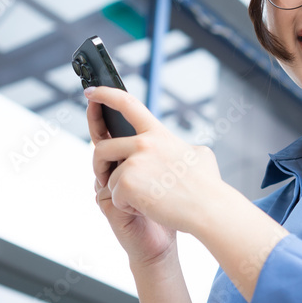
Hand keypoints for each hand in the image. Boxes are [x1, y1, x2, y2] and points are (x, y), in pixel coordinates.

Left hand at [85, 86, 223, 251]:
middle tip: (103, 179)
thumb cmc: (208, 187)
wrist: (209, 210)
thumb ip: (179, 148)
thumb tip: (179, 149)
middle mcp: (144, 143)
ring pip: (110, 178)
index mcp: (159, 133)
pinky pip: (115, 197)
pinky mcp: (127, 183)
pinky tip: (149, 209)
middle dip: (98, 166)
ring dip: (122, 193)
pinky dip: (128, 208)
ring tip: (148, 201)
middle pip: (102, 149)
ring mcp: (134, 163)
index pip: (127, 104)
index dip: (106, 95)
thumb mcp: (199, 155)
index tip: (92, 93)